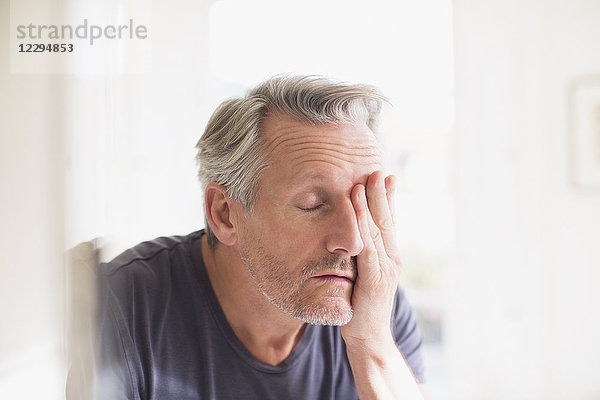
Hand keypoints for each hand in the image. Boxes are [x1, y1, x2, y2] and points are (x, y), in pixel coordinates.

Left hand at [341, 170, 400, 343]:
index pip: (389, 222)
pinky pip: (367, 247)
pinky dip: (363, 225)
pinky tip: (357, 209)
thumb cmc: (362, 307)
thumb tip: (353, 237)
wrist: (369, 339)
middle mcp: (392, 259)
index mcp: (389, 257)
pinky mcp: (374, 279)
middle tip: (378, 169)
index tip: (385, 176)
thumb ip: (362, 257)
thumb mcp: (363, 277)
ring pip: (379, 230)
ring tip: (368, 180)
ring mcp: (385, 269)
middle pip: (387, 220)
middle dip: (382, 193)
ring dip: (373, 203)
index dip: (388, 199)